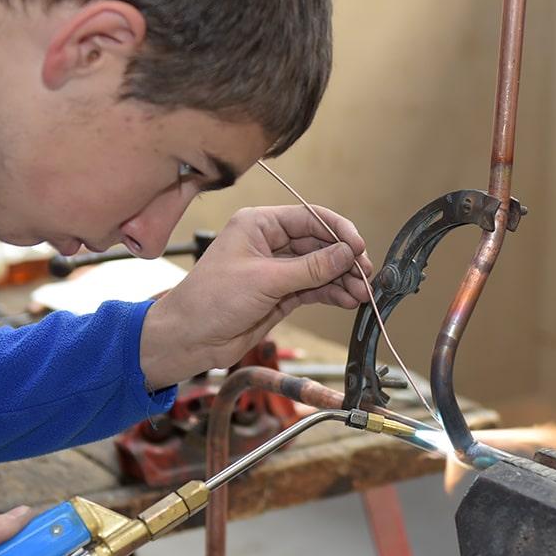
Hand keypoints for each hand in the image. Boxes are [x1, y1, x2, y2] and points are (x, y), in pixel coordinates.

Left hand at [140, 205, 372, 388]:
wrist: (189, 338)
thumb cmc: (212, 301)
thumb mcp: (265, 280)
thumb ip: (310, 268)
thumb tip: (347, 253)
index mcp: (258, 225)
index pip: (309, 218)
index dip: (338, 231)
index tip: (359, 247)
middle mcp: (269, 242)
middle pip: (318, 243)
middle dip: (344, 259)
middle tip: (366, 274)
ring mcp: (275, 269)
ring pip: (319, 268)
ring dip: (342, 279)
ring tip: (362, 294)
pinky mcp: (279, 293)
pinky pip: (313, 288)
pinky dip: (332, 293)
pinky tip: (349, 300)